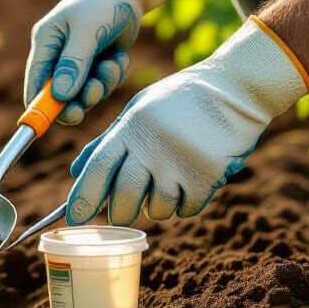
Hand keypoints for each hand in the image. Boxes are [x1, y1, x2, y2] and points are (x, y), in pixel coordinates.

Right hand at [25, 0, 175, 124]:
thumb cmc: (102, 2)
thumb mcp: (86, 31)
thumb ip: (73, 64)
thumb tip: (60, 97)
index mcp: (46, 43)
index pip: (35, 84)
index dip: (40, 107)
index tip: (49, 124)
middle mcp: (59, 54)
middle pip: (59, 95)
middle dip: (76, 100)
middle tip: (89, 103)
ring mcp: (80, 60)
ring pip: (85, 91)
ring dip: (101, 86)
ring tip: (110, 66)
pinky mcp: (99, 62)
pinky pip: (104, 83)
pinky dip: (114, 75)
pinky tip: (119, 57)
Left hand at [67, 18, 308, 223]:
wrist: (235, 89)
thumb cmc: (179, 101)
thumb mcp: (138, 109)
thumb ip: (108, 140)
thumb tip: (76, 172)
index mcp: (131, 127)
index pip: (98, 168)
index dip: (83, 197)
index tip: (74, 218)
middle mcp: (151, 147)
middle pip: (124, 198)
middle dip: (120, 212)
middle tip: (123, 210)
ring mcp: (180, 162)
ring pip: (157, 209)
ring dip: (158, 206)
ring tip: (167, 183)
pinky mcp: (207, 175)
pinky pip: (187, 209)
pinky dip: (186, 203)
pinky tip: (191, 181)